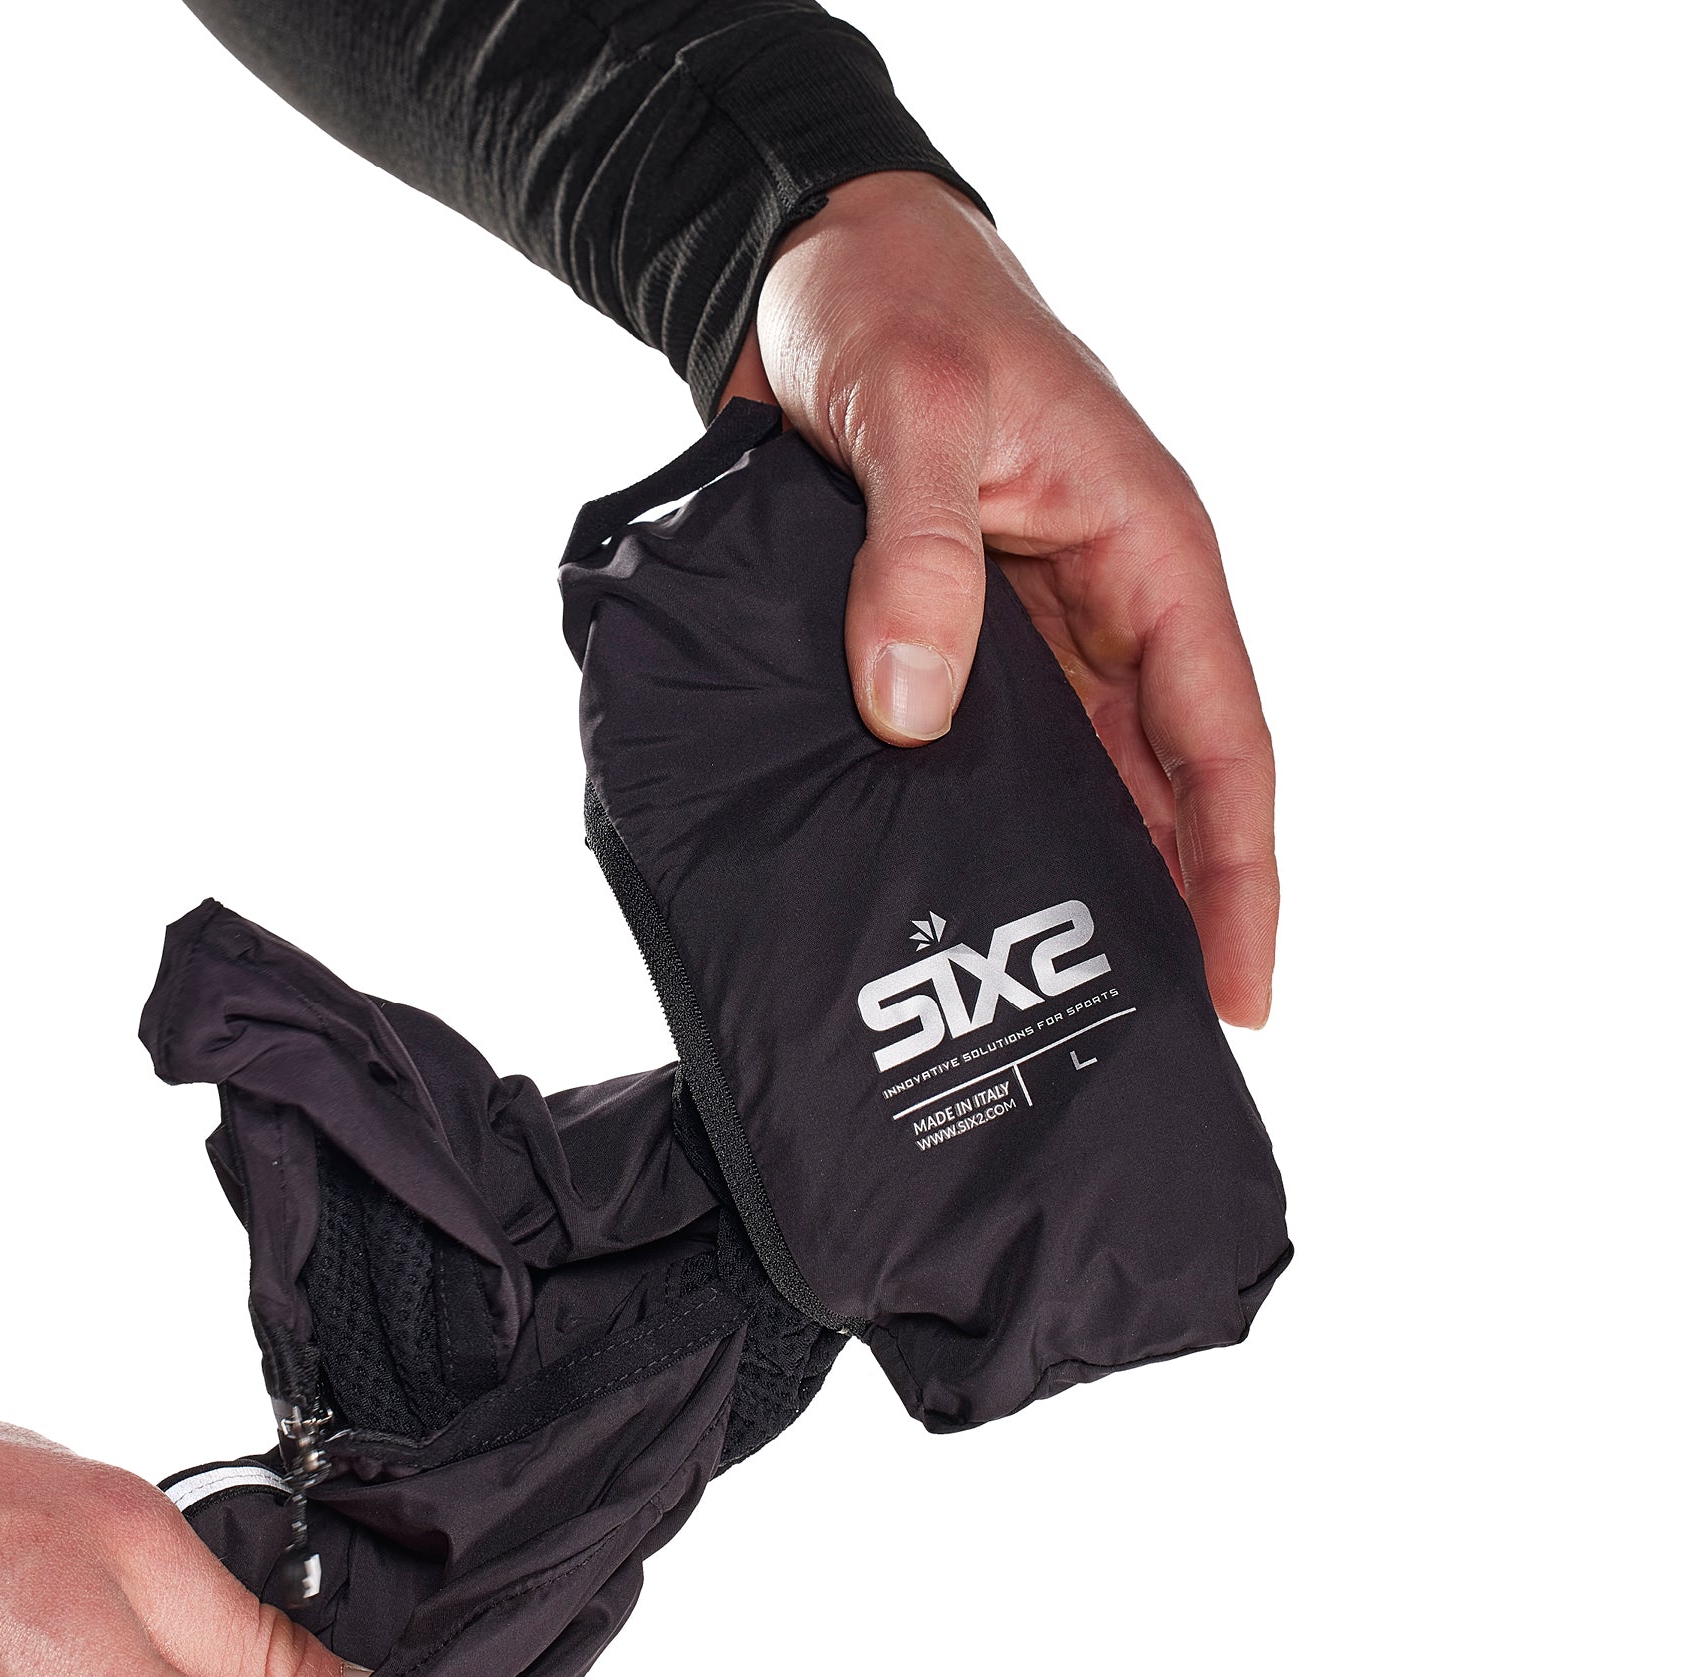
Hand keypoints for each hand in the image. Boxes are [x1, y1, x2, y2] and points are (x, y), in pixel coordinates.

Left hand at [723, 172, 1276, 1025]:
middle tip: (1137, 1038)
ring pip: (1073, 786)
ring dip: (1067, 881)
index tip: (1241, 993)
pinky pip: (981, 755)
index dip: (1238, 874)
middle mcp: (1103, 606)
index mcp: (1147, 551)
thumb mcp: (917, 409)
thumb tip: (912, 708)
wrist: (802, 273)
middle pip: (1159, 789)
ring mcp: (1025, 634)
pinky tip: (951, 899)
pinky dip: (975, 826)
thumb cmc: (890, 306)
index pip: (1224, 741)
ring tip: (1049, 1001)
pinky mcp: (944, 642)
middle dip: (1162, 910)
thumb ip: (919, 551)